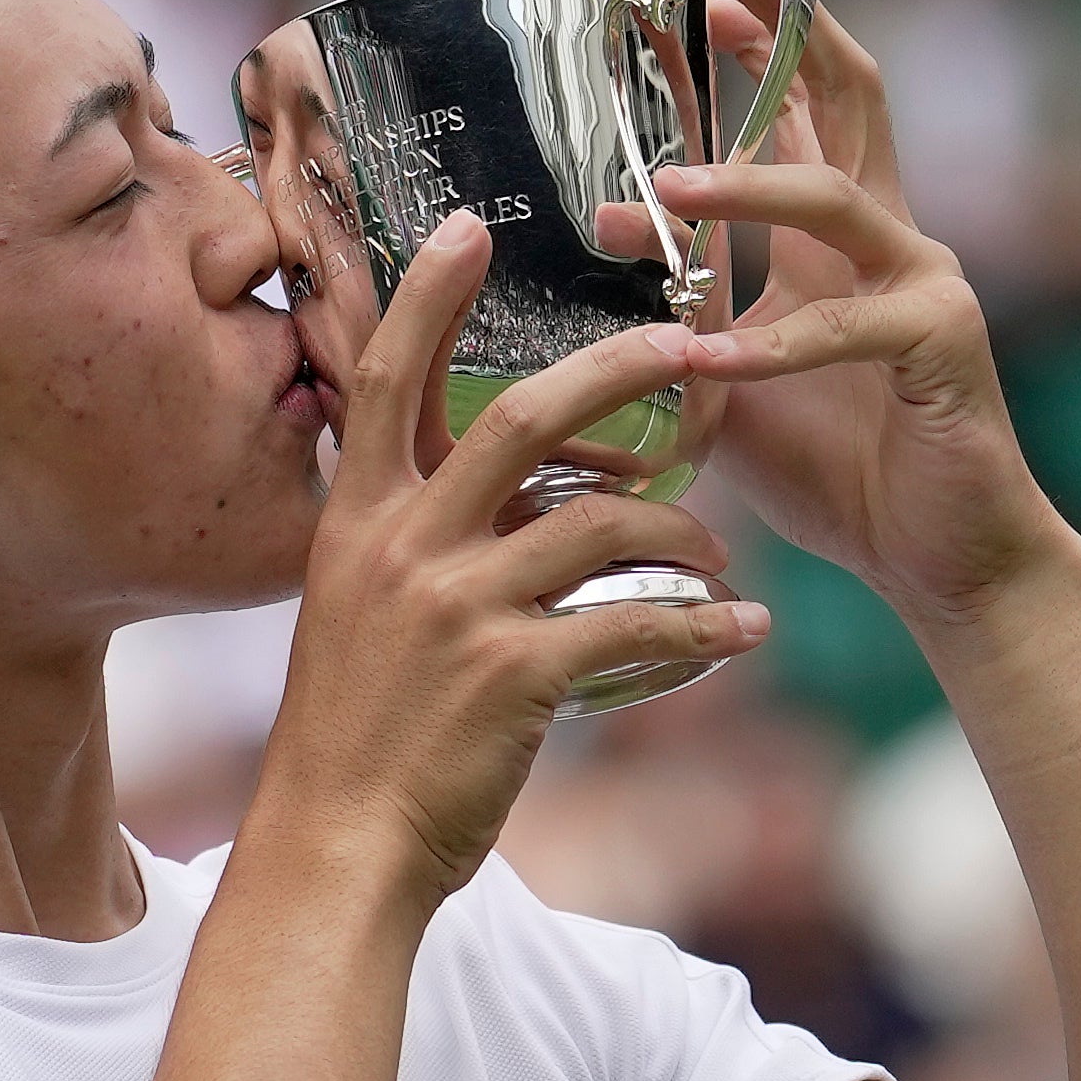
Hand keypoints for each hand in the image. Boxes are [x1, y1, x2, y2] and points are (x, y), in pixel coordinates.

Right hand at [243, 204, 766, 908]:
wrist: (334, 854)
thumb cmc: (351, 743)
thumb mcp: (357, 622)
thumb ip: (419, 550)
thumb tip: (510, 506)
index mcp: (356, 523)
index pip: (387, 379)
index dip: (428, 298)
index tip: (471, 226)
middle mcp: (404, 549)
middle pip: (521, 416)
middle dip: (614, 369)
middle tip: (689, 341)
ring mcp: (459, 609)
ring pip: (599, 523)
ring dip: (678, 526)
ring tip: (718, 551)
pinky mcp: (515, 676)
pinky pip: (636, 624)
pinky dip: (702, 624)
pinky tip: (746, 630)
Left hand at [651, 8, 1071, 636]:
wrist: (943, 559)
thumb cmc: (845, 471)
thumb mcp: (735, 378)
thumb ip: (684, 303)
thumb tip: (609, 229)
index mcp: (844, 238)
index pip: (808, 109)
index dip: (765, 41)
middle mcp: (891, 236)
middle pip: (848, 99)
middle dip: (786, 36)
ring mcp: (923, 281)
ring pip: (832, 200)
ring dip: (747, 186)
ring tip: (666, 189)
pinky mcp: (941, 343)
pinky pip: (841, 327)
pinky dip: (768, 346)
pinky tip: (705, 357)